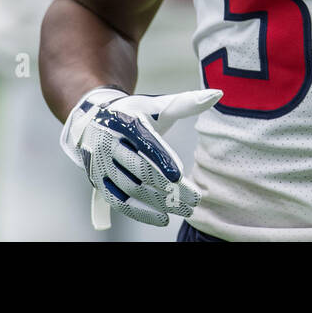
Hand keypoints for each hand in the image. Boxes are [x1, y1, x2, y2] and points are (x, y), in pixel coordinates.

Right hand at [60, 87, 221, 227]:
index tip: (179, 176)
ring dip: (159, 202)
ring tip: (186, 209)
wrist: (93, 121)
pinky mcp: (99, 182)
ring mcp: (101, 164)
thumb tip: (218, 94)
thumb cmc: (135, 113)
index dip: (161, 159)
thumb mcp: (157, 105)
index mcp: (125, 120)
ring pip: (131, 188)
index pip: (144, 142)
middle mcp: (109, 142)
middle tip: (195, 199)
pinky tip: (163, 218)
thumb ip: (187, 102)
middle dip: (168, 186)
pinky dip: (141, 212)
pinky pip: (119, 202)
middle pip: (140, 169)